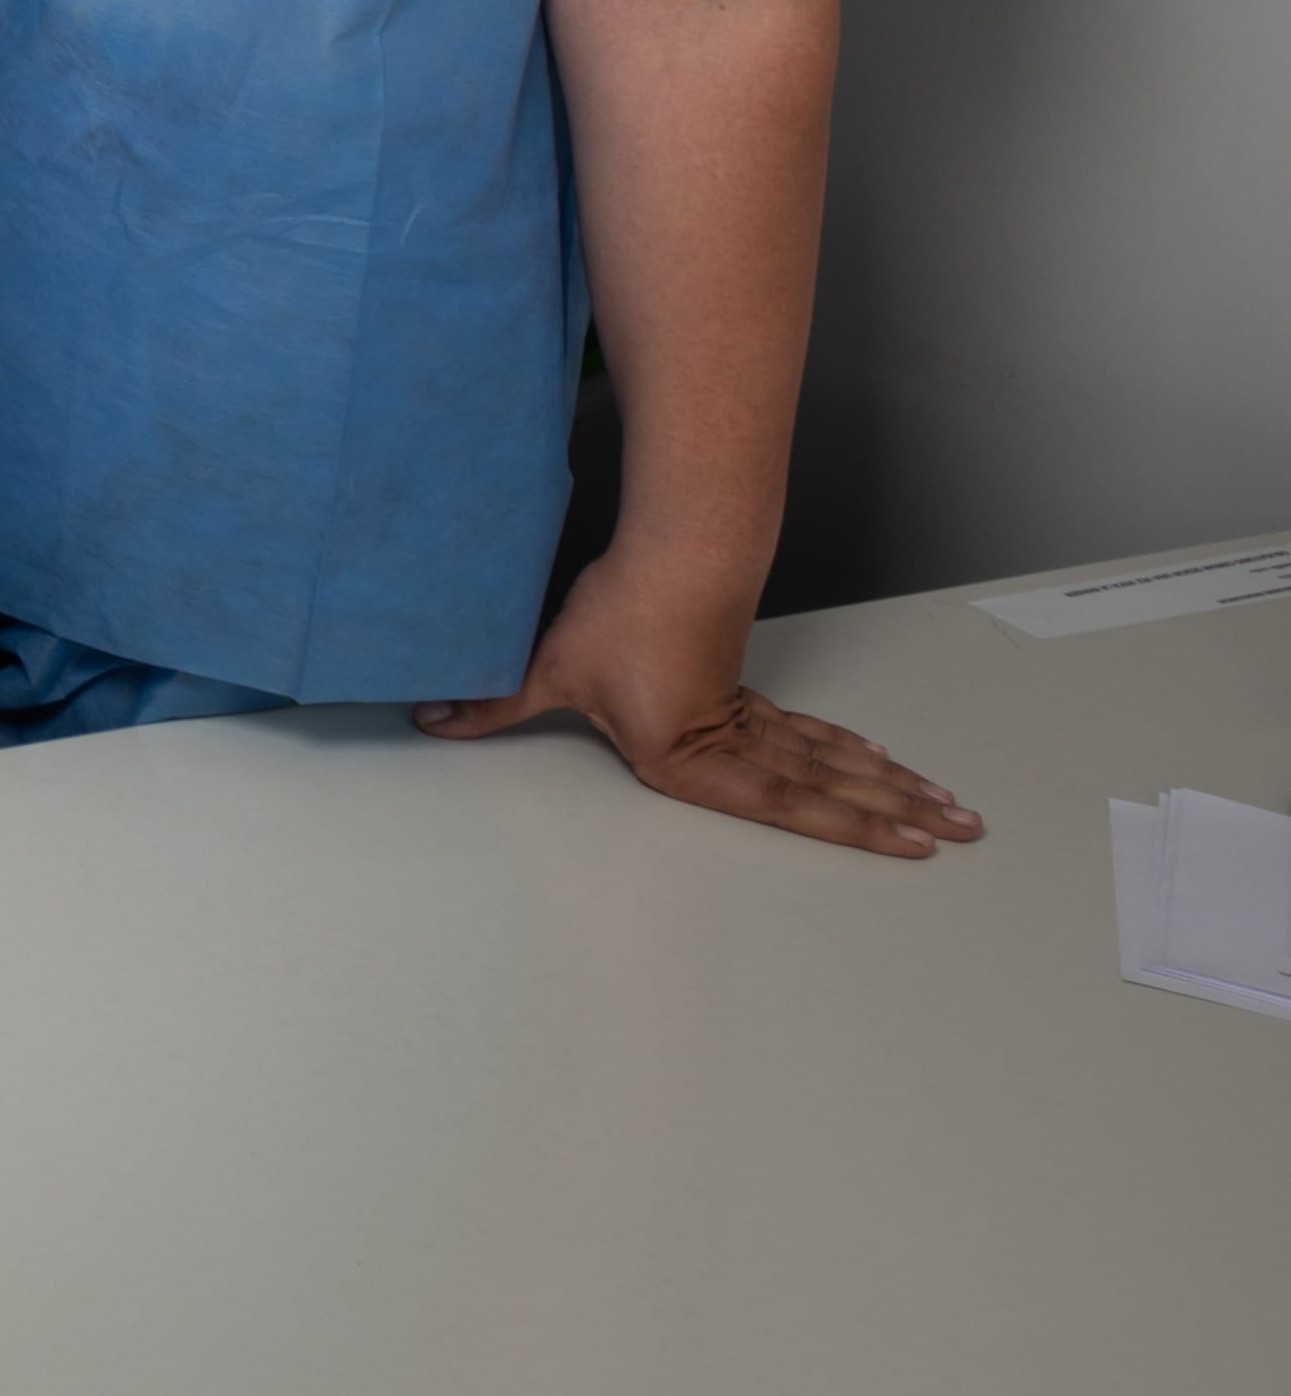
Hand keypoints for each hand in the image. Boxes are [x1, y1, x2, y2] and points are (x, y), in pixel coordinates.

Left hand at [416, 550, 981, 856]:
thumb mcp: (547, 668)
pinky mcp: (741, 685)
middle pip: (827, 783)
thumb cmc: (618, 614)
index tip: (905, 846)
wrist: (670, 549)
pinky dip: (847, 749)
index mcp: (691, 752)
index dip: (845, 829)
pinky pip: (807, 728)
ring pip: (829, 756)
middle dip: (893, 813)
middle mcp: (731, 738)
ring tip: (949, 808)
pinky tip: (878, 761)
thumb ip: (493, 704)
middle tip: (960, 833)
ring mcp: (744, 710)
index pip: (779, 803)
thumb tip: (434, 719)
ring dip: (887, 783)